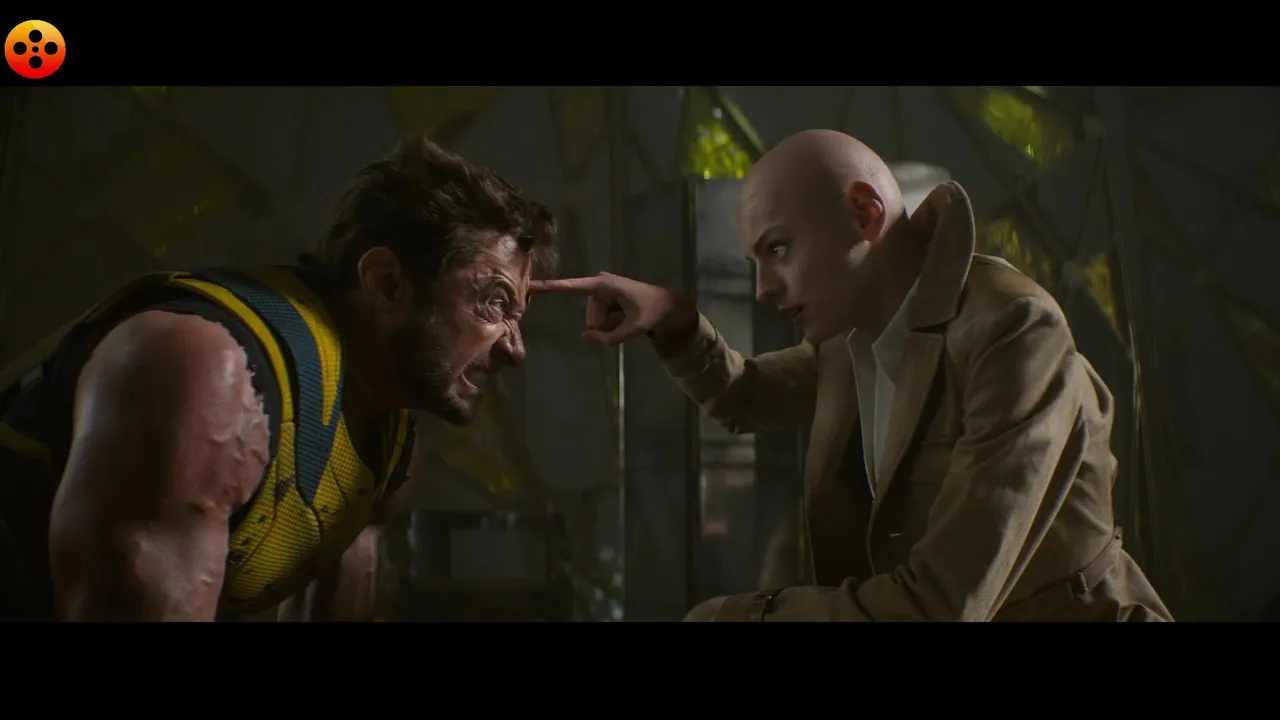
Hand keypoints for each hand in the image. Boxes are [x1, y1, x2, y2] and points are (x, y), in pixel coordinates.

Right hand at [529, 273, 697, 344]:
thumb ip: (609, 337)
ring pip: (596, 321)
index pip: (572, 287)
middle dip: (606, 326)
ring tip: (630, 319)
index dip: (550, 287)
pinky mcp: (605, 300)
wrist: (668, 306)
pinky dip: (613, 325)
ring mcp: (601, 293)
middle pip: (592, 317)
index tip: (530, 285)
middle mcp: (599, 285)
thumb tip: (586, 336)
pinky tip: (628, 318)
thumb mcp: (634, 328)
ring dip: (611, 326)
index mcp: (604, 285)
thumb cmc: (653, 312)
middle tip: (629, 322)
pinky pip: (601, 321)